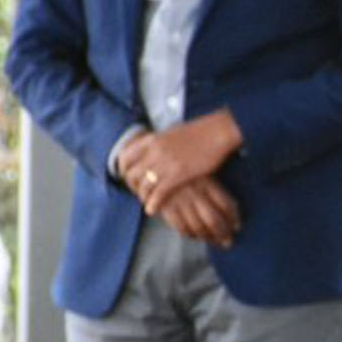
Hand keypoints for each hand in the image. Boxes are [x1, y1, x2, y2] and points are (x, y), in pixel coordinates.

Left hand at [119, 109, 242, 213]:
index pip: (125, 157)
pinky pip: (158, 193)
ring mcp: (165, 163)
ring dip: (143, 197)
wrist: (218, 132)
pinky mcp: (178, 175)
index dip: (123, 170)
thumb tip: (155, 149)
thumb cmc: (202, 131)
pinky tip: (152, 209)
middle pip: (131, 174)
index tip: (128, 176)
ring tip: (146, 202)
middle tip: (138, 192)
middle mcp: (154, 151)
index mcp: (152, 139)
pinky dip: (152, 204)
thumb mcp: (173, 133)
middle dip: (132, 186)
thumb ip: (160, 143)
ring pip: (143, 186)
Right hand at [154, 174, 240, 247]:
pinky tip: (195, 236)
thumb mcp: (201, 173)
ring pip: (199, 227)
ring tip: (214, 241)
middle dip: (223, 234)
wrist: (154, 166)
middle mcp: (196, 193)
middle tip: (228, 241)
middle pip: (214, 220)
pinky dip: (190, 235)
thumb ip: (213, 190)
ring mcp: (181, 201)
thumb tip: (230, 214)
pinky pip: (182, 228)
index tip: (237, 227)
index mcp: (208, 183)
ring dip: (208, 237)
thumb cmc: (182, 171)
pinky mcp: (167, 208)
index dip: (234, 218)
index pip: (227, 204)